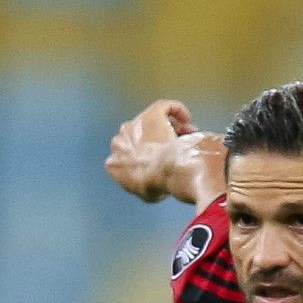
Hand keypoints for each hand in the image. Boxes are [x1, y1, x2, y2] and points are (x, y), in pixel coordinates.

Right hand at [106, 99, 220, 202]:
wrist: (158, 172)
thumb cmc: (153, 186)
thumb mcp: (147, 196)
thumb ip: (148, 189)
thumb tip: (159, 190)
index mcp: (114, 162)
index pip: (131, 158)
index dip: (149, 159)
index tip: (164, 163)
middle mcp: (120, 139)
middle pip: (143, 137)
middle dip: (160, 141)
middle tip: (179, 147)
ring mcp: (135, 125)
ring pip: (154, 121)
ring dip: (171, 126)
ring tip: (188, 134)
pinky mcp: (151, 114)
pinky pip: (165, 106)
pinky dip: (177, 110)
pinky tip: (188, 119)